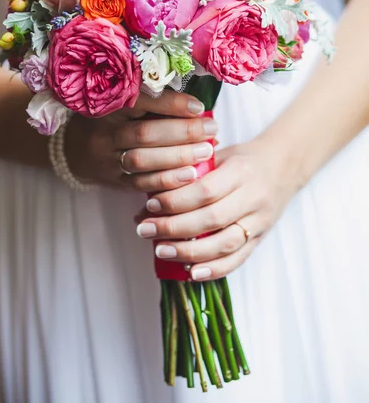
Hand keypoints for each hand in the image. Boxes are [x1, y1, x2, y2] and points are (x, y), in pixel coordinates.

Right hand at [65, 90, 218, 189]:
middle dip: (182, 132)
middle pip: (143, 133)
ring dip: (178, 157)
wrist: (75, 150)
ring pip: (142, 160)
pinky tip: (190, 176)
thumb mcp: (124, 104)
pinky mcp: (114, 181)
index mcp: (108, 106)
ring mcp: (107, 159)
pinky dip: (167, 180)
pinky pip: (140, 184)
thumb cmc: (111, 120)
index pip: (139, 101)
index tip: (199, 107)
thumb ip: (155, 104)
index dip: (170, 104)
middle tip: (211, 129)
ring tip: (206, 152)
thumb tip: (199, 108)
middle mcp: (105, 132)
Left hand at [136, 138, 299, 279]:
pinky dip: (214, 269)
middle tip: (146, 230)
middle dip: (174, 228)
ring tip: (161, 251)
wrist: (283, 167)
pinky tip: (191, 273)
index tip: (150, 206)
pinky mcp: (261, 239)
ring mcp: (260, 221)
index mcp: (240, 171)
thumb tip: (148, 204)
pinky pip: (238, 259)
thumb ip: (187, 177)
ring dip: (189, 252)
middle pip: (211, 219)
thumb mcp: (218, 156)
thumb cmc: (242, 160)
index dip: (175, 201)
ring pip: (224, 244)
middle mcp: (253, 197)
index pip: (204, 190)